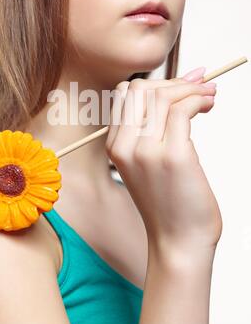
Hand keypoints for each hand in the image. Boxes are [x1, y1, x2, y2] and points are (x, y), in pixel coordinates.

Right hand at [106, 76, 222, 257]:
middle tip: (198, 87)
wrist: (178, 241)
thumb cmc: (169, 202)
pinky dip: (198, 99)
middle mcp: (125, 146)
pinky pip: (182, 110)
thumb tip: (175, 89)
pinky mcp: (172, 157)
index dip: (156, 83)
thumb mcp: (147, 163)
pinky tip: (208, 105)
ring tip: (209, 95)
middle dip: (173, 82)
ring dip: (191, 88)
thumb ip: (151, 129)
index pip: (126, 94)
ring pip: (162, 95)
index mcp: (115, 146)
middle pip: (140, 88)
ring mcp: (146, 151)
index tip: (181, 85)